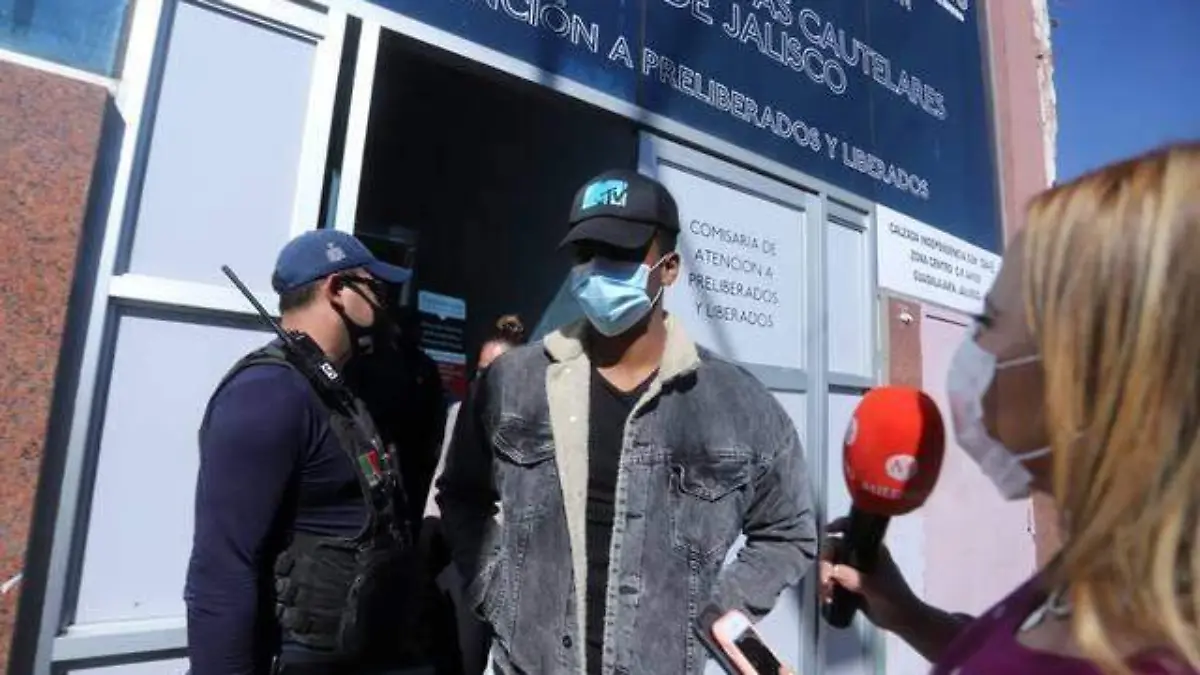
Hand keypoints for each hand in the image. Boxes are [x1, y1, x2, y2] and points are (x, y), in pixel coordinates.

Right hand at [819, 517, 919, 632]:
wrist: (902, 621)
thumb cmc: (895, 600)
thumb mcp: (877, 589)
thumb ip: (856, 579)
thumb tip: (834, 571)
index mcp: (872, 550)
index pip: (853, 530)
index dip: (839, 525)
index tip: (827, 530)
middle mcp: (861, 556)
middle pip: (836, 549)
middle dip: (826, 564)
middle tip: (825, 582)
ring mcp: (855, 570)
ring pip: (832, 566)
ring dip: (824, 578)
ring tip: (826, 595)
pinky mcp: (850, 584)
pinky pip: (832, 581)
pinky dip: (827, 588)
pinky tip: (827, 599)